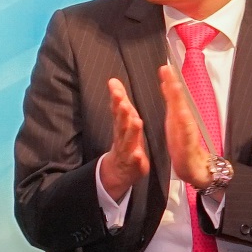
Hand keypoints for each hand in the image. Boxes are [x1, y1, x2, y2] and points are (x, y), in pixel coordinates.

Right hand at [96, 77, 151, 200]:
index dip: (116, 100)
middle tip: (123, 103)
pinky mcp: (135, 164)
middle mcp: (122, 137)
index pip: (117, 110)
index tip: (115, 89)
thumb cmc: (123, 141)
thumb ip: (118, 101)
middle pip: (121, 124)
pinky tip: (139, 154)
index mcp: (121, 125)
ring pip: (129, 141)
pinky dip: (137, 158)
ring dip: (132, 132)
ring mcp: (128, 151)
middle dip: (122, 114)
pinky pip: (136, 161)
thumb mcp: (120, 120)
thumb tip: (112, 80)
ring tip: (137, 122)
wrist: (118, 170)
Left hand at [157, 63, 220, 188]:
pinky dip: (185, 127)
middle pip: (180, 101)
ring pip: (184, 116)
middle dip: (174, 86)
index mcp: (178, 116)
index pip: (174, 96)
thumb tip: (168, 82)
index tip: (164, 66)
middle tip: (168, 70)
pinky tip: (182, 116)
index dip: (170, 81)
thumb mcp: (175, 119)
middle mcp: (185, 122)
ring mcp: (188, 133)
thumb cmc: (184, 143)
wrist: (195, 168)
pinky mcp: (189, 147)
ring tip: (174, 89)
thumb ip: (172, 100)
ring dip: (179, 103)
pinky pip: (187, 136)